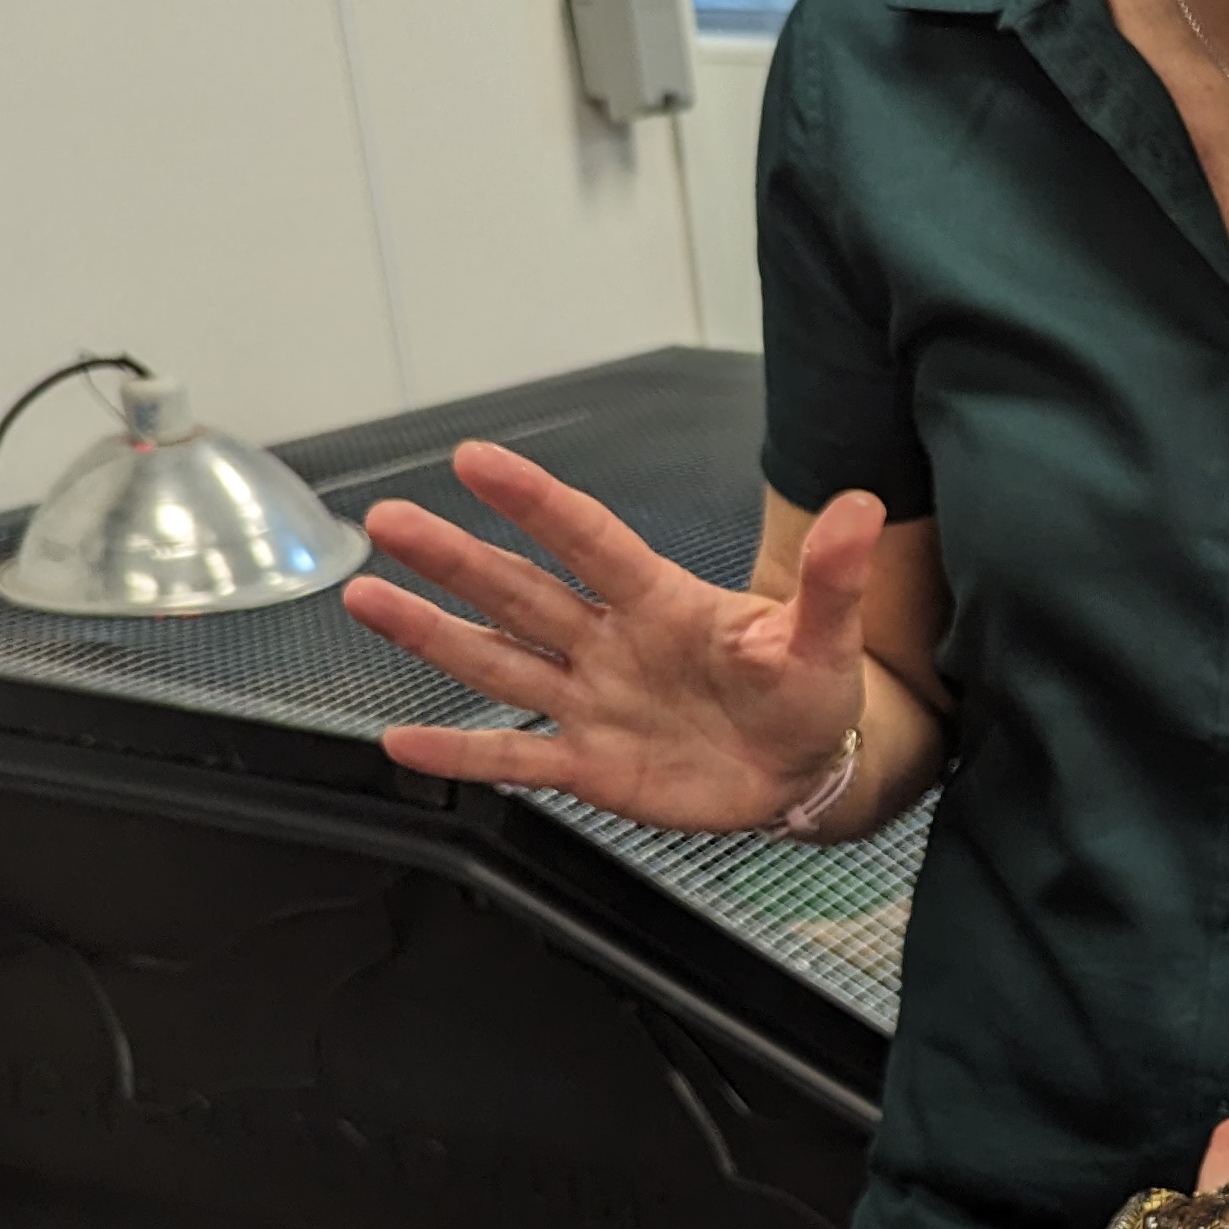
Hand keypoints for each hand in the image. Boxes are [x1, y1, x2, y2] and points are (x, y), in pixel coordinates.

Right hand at [343, 440, 884, 830]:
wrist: (808, 770)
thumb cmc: (810, 692)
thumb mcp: (824, 639)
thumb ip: (831, 579)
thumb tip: (864, 508)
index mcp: (660, 601)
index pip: (588, 539)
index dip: (536, 501)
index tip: (475, 459)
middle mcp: (610, 643)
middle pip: (520, 592)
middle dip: (453, 560)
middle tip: (385, 518)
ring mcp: (593, 704)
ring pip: (500, 663)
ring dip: (432, 636)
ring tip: (364, 597)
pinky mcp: (592, 766)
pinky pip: (516, 757)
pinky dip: (461, 752)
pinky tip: (398, 738)